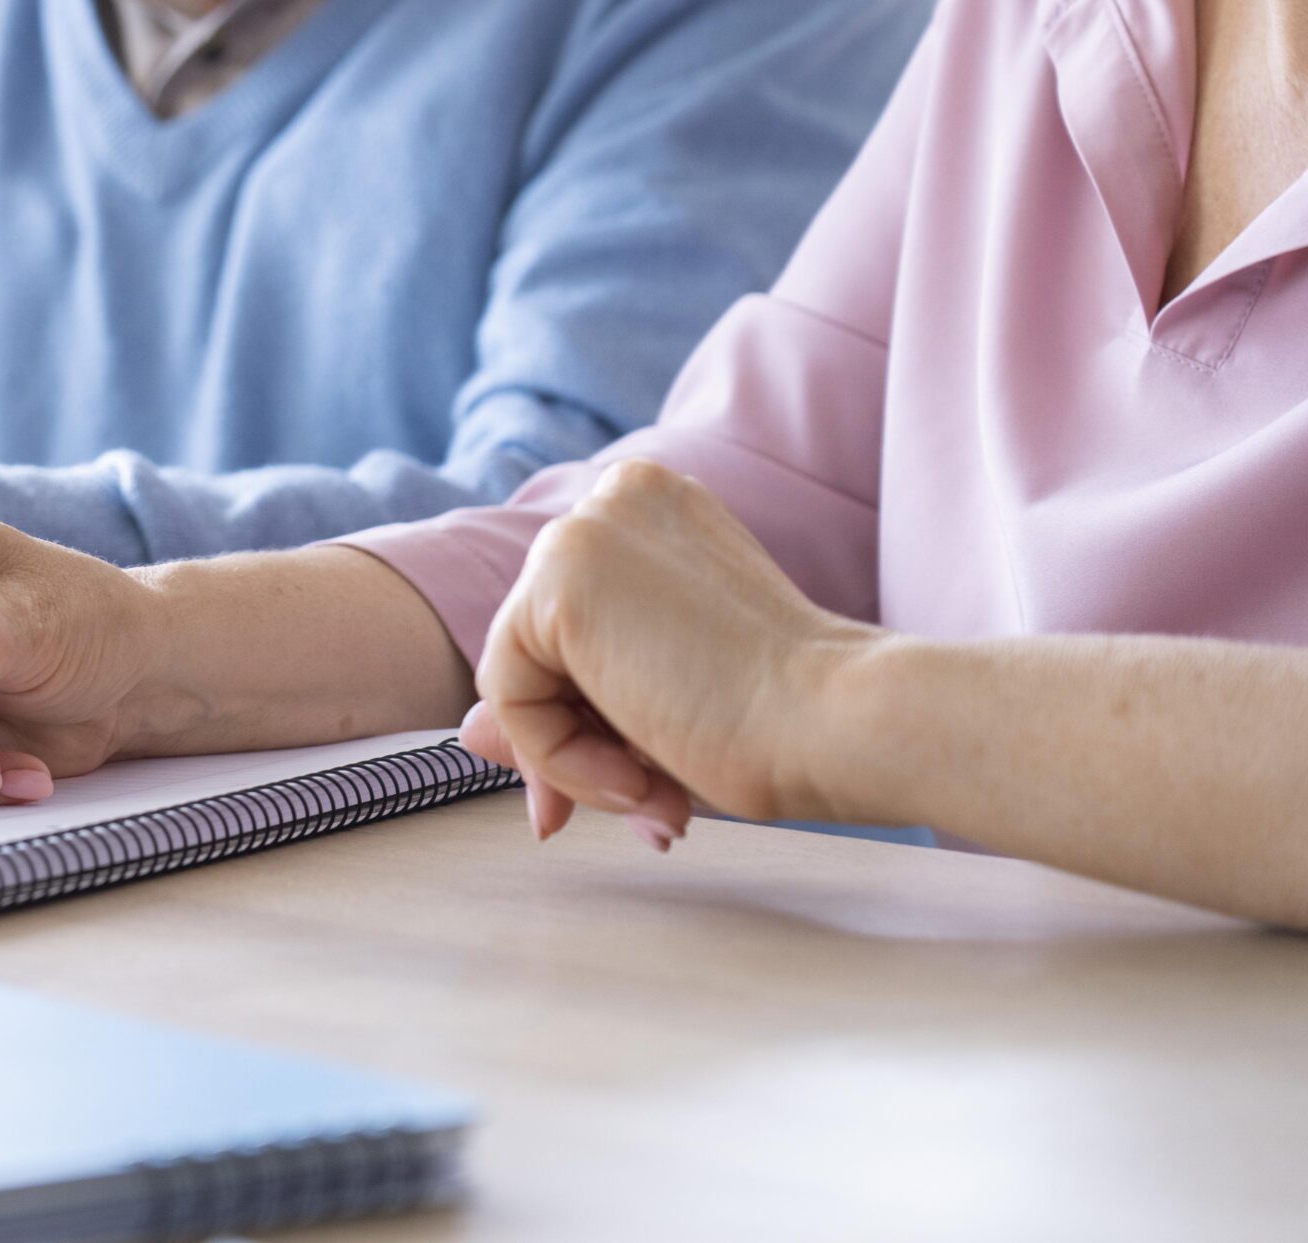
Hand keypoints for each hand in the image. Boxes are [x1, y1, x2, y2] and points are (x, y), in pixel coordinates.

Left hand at [459, 459, 883, 852]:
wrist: (842, 722)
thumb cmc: (784, 723)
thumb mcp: (653, 710)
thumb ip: (564, 707)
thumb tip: (468, 730)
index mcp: (655, 511)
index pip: (573, 628)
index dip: (588, 720)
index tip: (636, 789)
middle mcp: (613, 499)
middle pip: (539, 650)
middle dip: (575, 747)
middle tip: (646, 810)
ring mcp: (581, 532)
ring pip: (519, 679)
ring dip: (580, 763)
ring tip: (662, 796)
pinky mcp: (556, 582)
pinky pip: (510, 699)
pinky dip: (562, 761)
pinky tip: (643, 778)